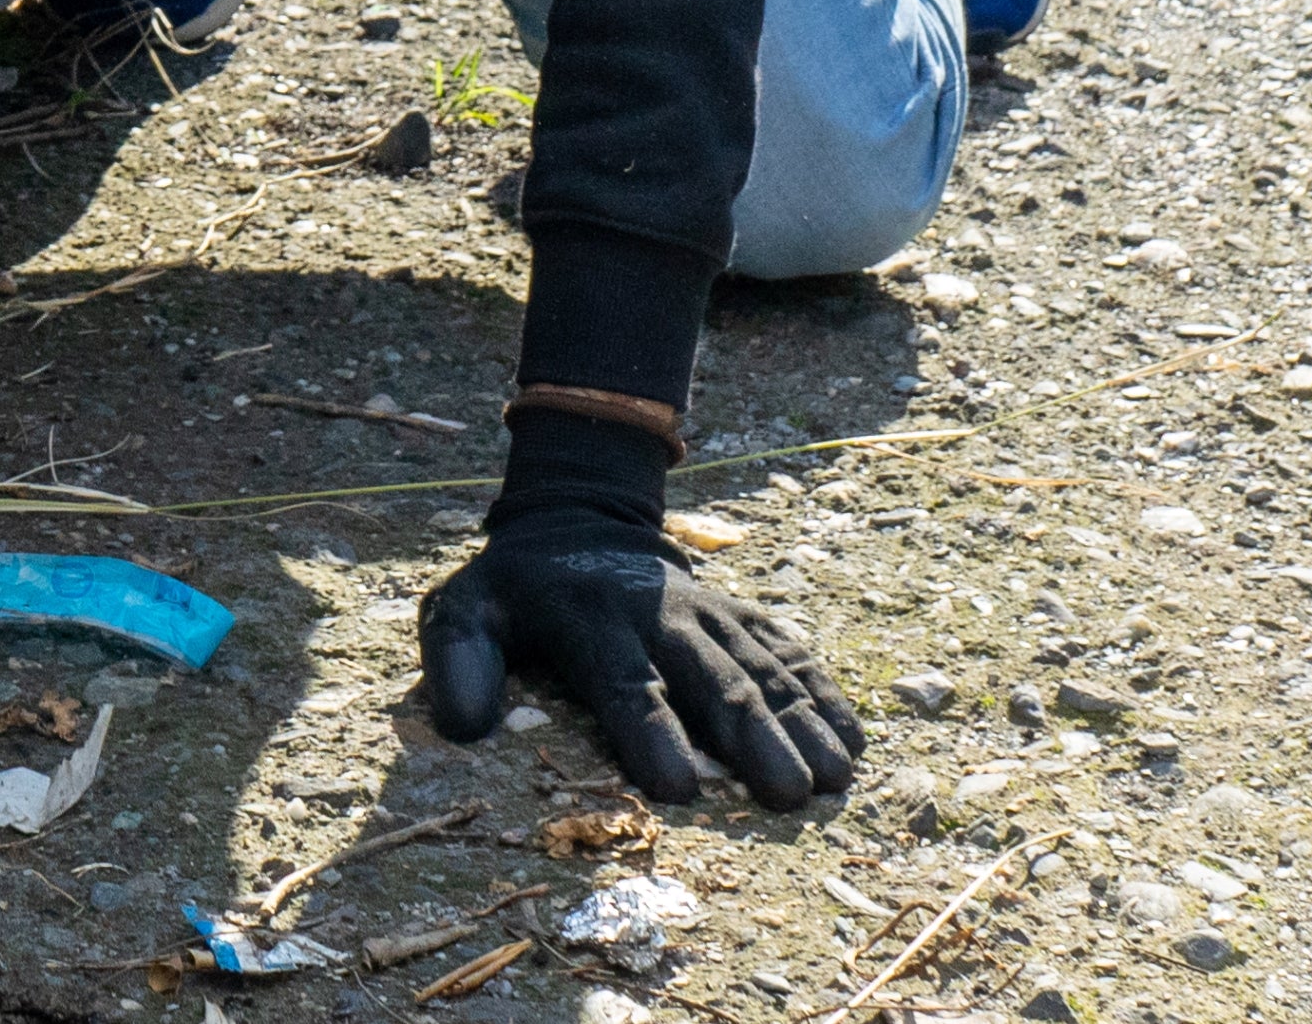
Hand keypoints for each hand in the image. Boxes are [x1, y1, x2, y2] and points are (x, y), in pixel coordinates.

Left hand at [414, 423, 863, 805]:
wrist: (578, 516)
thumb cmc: (517, 587)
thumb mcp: (464, 609)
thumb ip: (458, 660)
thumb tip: (462, 726)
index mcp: (592, 620)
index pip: (624, 683)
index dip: (651, 734)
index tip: (680, 789)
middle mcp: (662, 613)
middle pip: (714, 679)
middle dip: (754, 738)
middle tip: (790, 795)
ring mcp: (709, 610)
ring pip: (763, 666)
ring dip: (802, 721)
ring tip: (834, 778)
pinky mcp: (740, 612)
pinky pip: (788, 648)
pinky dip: (822, 690)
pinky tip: (853, 737)